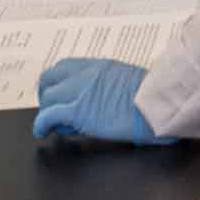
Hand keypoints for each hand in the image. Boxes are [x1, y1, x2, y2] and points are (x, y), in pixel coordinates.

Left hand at [33, 58, 173, 144]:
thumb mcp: (128, 82)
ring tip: (56, 126)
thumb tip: (101, 99)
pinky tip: (42, 132)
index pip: (65, 67)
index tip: (58, 95)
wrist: (157, 104)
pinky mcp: (77, 111)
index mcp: (100, 67)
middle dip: (46, 95)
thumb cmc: (153, 97)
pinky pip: (47, 116)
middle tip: (50, 110)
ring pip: (48, 98)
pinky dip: (41, 125)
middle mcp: (86, 74)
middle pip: (49, 78)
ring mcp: (80, 91)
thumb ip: (109, 85)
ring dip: (48, 112)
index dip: (57, 83)